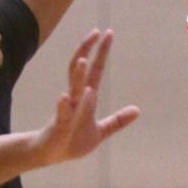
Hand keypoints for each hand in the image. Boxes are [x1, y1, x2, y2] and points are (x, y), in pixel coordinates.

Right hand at [31, 30, 138, 167]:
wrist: (50, 155)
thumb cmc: (72, 141)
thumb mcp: (100, 131)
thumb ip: (117, 121)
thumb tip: (137, 110)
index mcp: (85, 98)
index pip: (94, 70)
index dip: (100, 52)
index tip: (107, 33)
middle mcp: (75, 100)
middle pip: (80, 70)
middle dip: (87, 51)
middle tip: (96, 32)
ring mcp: (67, 112)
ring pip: (72, 89)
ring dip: (77, 76)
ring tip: (84, 60)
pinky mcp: (59, 127)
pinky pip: (61, 115)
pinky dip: (63, 106)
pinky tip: (65, 97)